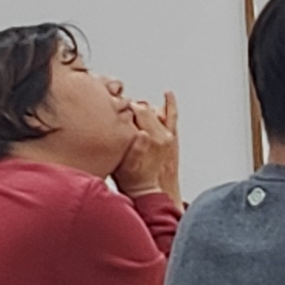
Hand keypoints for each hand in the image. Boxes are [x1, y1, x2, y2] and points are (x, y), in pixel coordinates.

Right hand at [115, 89, 181, 203]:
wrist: (147, 190)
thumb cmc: (132, 179)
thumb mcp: (126, 166)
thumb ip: (134, 149)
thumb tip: (142, 132)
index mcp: (151, 139)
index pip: (137, 111)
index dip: (124, 106)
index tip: (113, 104)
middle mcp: (162, 135)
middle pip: (145, 109)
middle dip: (132, 106)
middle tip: (118, 106)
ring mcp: (168, 135)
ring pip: (155, 111)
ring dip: (144, 107)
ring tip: (130, 106)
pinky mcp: (170, 138)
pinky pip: (172, 116)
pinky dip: (170, 104)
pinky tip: (168, 94)